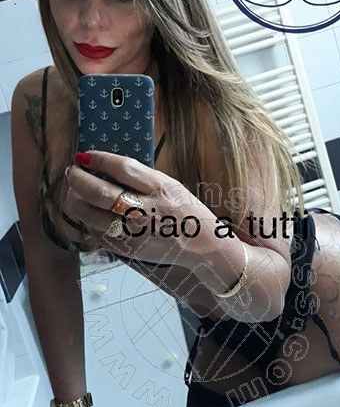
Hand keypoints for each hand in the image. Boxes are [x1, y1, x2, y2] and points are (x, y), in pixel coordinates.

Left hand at [64, 151, 207, 267]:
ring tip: (73, 192)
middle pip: (100, 193)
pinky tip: (88, 211)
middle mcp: (145, 210)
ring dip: (75, 200)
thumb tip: (106, 167)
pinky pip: (96, 233)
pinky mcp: (127, 250)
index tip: (84, 156)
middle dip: (78, 180)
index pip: (122, 168)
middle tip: (71, 172)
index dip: (99, 159)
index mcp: (159, 189)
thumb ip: (141, 177)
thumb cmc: (185, 210)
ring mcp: (134, 233)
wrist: (200, 244)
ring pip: (90, 215)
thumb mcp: (169, 185)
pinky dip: (87, 220)